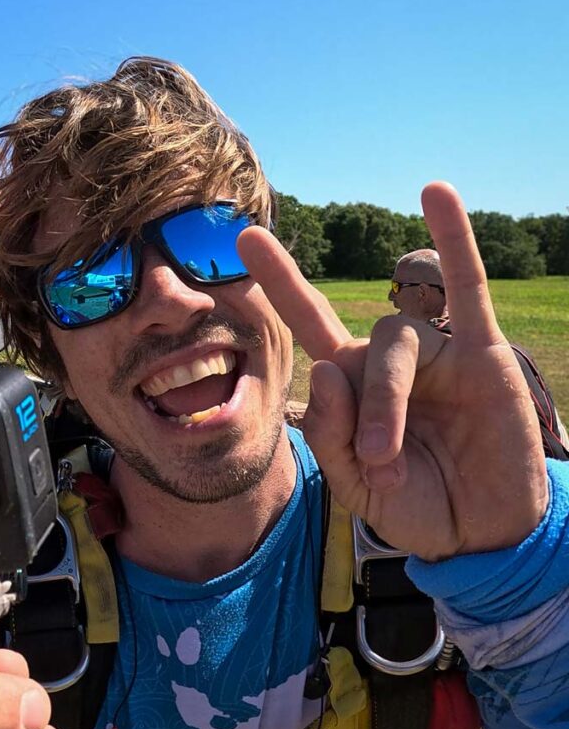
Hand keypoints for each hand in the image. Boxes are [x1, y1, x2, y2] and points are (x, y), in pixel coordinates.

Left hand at [237, 181, 548, 560]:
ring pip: (395, 340)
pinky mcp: (482, 355)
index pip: (306, 324)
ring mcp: (434, 354)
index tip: (245, 241)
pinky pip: (468, 289)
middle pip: (346, 344)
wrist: (479, 533)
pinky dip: (454, 240)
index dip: (278, 284)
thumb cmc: (412, 505)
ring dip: (387, 398)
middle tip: (330, 383)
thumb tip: (324, 368)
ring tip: (387, 456)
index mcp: (347, 388)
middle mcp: (384, 362)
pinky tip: (435, 194)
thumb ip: (331, 434)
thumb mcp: (354, 484)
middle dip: (328, 355)